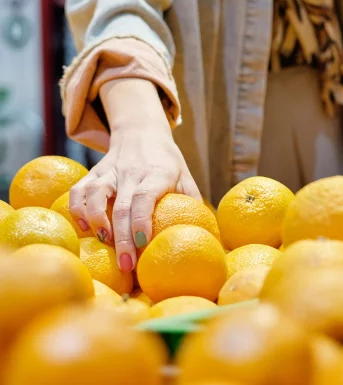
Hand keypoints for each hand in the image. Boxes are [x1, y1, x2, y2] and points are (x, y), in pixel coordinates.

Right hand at [69, 79, 199, 272]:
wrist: (142, 131)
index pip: (146, 197)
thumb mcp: (185, 176)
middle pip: (122, 206)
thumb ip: (193, 202)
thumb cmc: (168, 162)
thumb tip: (210, 235)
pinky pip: (79, 190)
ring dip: (96, 221)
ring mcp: (110, 171)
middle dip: (122, 238)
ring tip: (103, 244)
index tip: (143, 243)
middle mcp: (132, 172)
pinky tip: (84, 228)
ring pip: (96, 195)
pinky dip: (77, 209)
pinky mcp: (94, 172)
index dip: (142, 221)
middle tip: (126, 265)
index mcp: (157, 173)